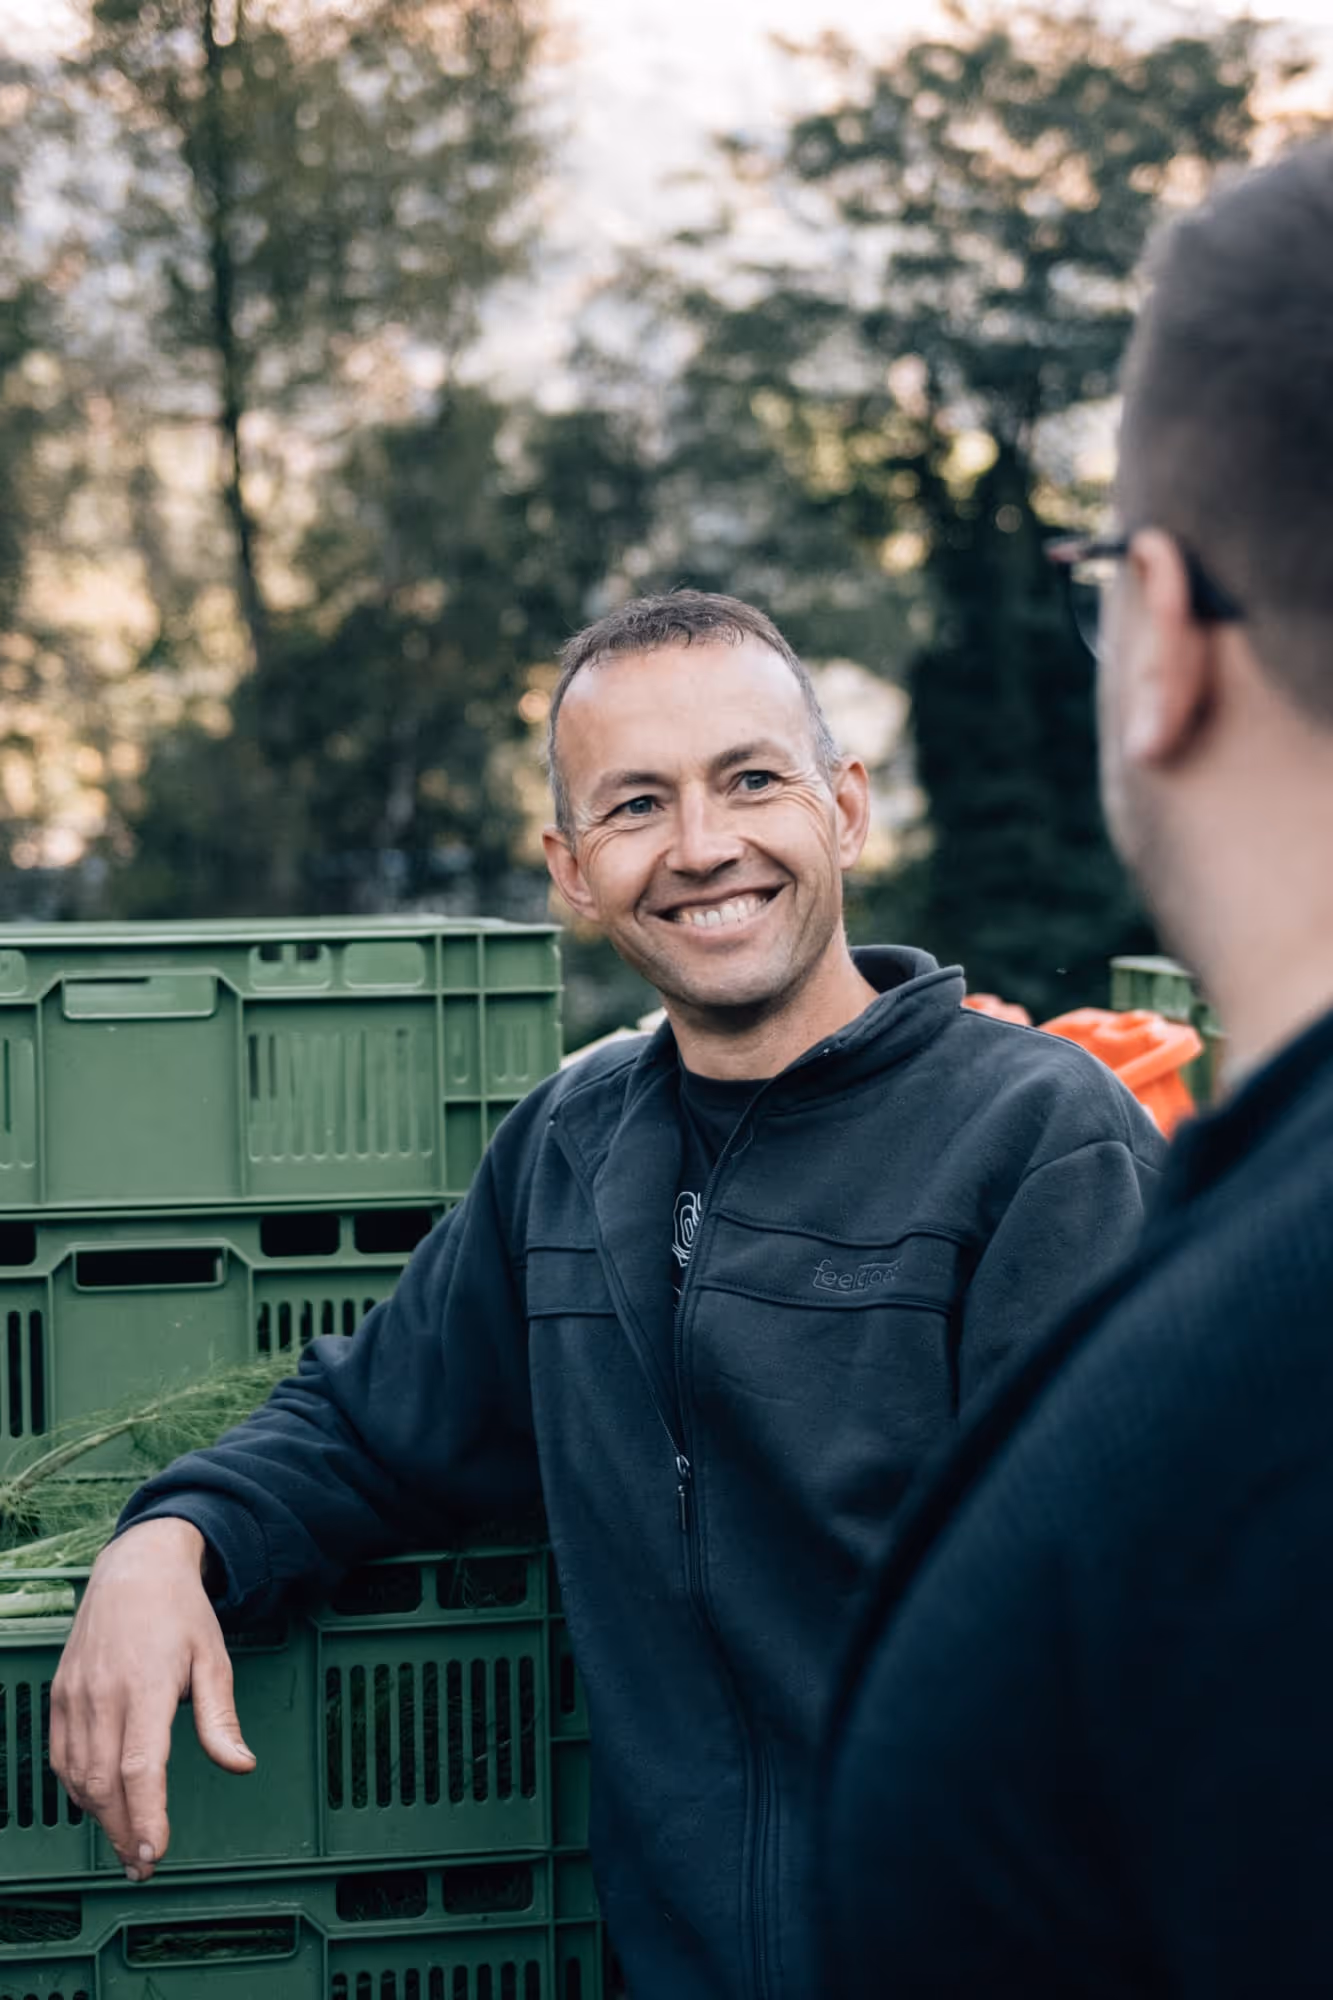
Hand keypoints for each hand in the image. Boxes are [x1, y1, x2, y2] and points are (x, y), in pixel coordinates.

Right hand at [50, 1516, 255, 1879]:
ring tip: (127, 1844)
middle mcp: (103, 1694)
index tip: (154, 1852)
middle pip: (106, 1782)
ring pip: (79, 1776)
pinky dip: (78, 1789)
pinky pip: (61, 1757)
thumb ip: (221, 1718)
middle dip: (123, 1831)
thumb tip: (241, 1766)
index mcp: (146, 1685)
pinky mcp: (60, 1696)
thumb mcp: (213, 1658)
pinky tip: (100, 1804)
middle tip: (144, 1864)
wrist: (134, 1567)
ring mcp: (75, 1695)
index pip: (141, 1767)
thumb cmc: (180, 1612)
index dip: (145, 1817)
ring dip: (101, 1817)